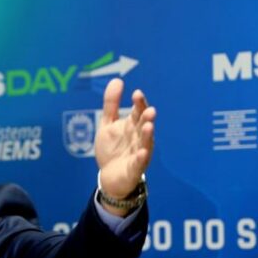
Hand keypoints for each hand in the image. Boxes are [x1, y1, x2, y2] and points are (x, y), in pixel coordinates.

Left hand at [95, 78, 155, 204]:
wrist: (109, 177)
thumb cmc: (112, 149)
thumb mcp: (108, 124)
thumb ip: (111, 104)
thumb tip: (117, 80)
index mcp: (133, 126)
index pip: (138, 111)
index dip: (139, 103)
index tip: (137, 93)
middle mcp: (139, 138)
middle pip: (144, 125)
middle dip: (147, 118)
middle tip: (149, 110)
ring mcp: (138, 153)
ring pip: (145, 143)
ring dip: (148, 135)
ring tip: (149, 126)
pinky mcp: (135, 168)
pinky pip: (140, 163)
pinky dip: (142, 158)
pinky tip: (142, 152)